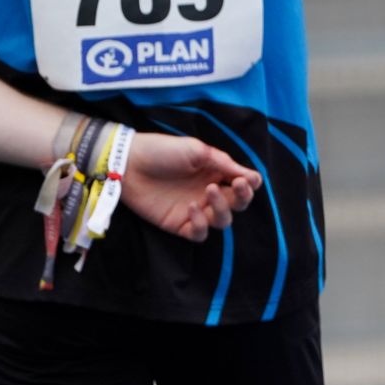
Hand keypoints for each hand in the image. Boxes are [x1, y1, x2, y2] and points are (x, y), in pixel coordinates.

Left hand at [121, 132, 262, 243]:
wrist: (130, 162)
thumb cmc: (164, 151)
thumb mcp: (198, 150)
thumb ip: (225, 164)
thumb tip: (254, 177)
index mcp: (215, 172)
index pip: (243, 184)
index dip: (250, 184)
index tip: (247, 180)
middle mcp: (208, 193)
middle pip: (237, 204)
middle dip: (242, 197)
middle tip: (237, 186)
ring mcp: (195, 210)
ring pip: (221, 221)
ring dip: (222, 209)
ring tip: (209, 191)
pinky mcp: (178, 224)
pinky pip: (198, 233)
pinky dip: (200, 224)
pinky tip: (191, 207)